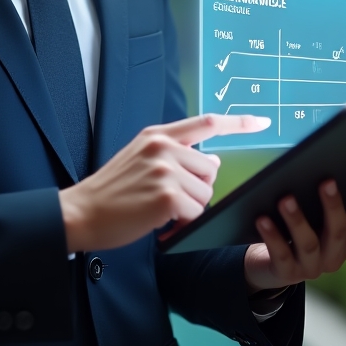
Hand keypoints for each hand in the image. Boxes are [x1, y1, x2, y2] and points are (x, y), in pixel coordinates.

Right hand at [59, 113, 270, 252]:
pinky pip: (195, 212)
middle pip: (211, 169)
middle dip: (197, 189)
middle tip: (166, 197)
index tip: (262, 122)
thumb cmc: (112, 192)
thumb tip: (212, 161)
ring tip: (158, 208)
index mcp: (157, 135)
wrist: (82, 212)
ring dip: (189, 208)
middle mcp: (163, 146)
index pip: (206, 122)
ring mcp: (165, 169)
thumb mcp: (140, 159)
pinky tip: (158, 219)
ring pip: (205, 193)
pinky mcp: (166, 195)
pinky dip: (181, 222)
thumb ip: (175, 155)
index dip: (238, 123)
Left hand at [243, 178, 345, 290]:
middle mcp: (333, 255)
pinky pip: (281, 254)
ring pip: (308, 244)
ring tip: (286, 199)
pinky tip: (262, 219)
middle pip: (338, 231)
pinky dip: (272, 236)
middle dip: (333, 206)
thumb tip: (316, 164)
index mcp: (344, 239)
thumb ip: (316, 199)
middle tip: (327, 181)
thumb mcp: (310, 216)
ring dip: (298, 220)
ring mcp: (311, 268)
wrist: (267, 266)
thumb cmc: (292, 230)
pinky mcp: (286, 274)